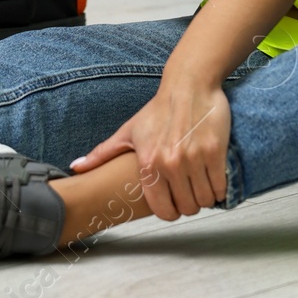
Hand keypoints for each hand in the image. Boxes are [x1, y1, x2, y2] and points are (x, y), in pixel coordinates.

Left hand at [70, 80, 231, 219]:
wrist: (188, 85)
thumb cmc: (158, 109)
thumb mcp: (128, 131)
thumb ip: (103, 153)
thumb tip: (76, 167)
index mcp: (148, 164)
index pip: (162, 211)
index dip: (170, 211)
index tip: (174, 203)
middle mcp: (170, 164)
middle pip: (187, 208)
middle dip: (190, 204)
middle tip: (190, 192)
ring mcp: (193, 159)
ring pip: (205, 200)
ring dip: (206, 197)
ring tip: (202, 185)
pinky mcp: (214, 152)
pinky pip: (220, 186)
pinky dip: (220, 188)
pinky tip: (214, 178)